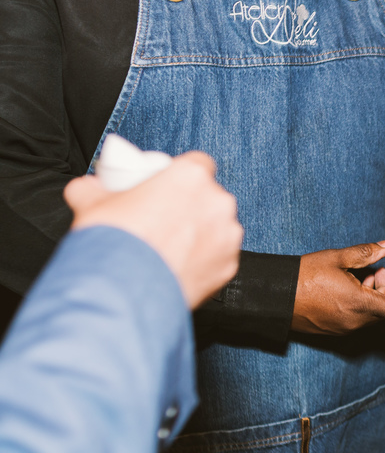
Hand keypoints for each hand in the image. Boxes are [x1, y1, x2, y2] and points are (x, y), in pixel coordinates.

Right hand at [64, 152, 242, 308]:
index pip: (199, 164)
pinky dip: (204, 262)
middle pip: (209, 198)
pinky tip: (178, 268)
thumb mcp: (91, 202)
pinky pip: (218, 258)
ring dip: (201, 235)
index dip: (183, 176)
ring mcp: (227, 236)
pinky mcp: (229, 266)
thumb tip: (88, 188)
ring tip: (171, 248)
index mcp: (191, 177)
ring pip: (218, 229)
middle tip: (165, 221)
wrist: (123, 288)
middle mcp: (217, 203)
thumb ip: (92, 188)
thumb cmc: (115, 240)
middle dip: (192, 207)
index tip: (170, 188)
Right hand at [292, 242, 384, 334]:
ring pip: (369, 316)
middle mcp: (355, 321)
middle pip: (383, 311)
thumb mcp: (337, 258)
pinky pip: (354, 321)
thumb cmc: (304, 276)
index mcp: (360, 304)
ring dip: (369, 299)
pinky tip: (343, 292)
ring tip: (357, 279)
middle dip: (382, 291)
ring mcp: (344, 328)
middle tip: (373, 272)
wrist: (275, 296)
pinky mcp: (333, 331)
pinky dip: (356, 307)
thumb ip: (365, 253)